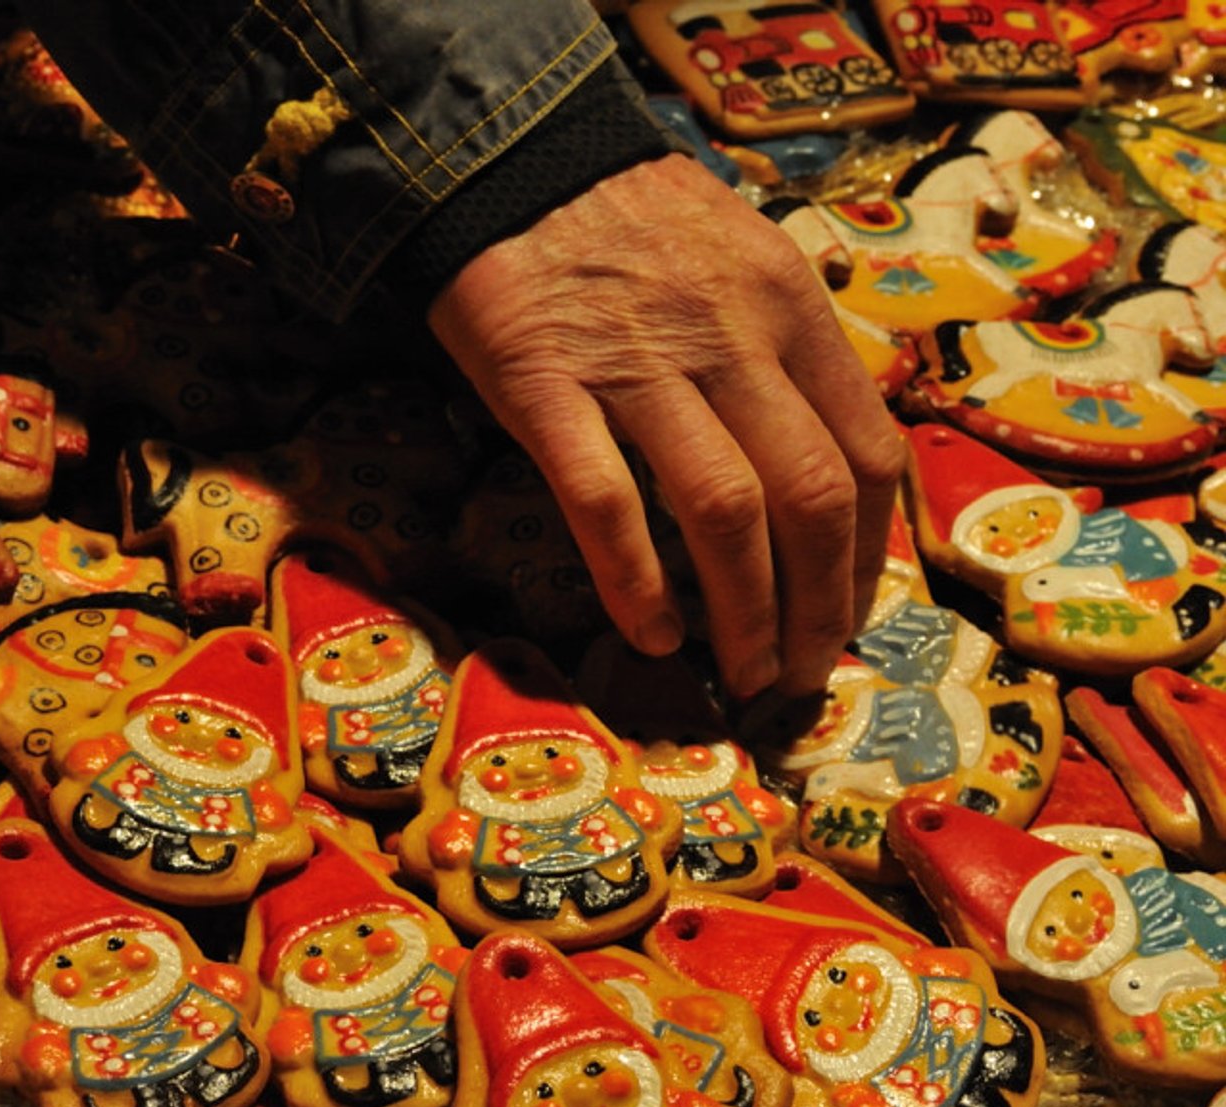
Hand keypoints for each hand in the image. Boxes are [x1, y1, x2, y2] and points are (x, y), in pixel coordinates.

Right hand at [429, 153, 903, 698]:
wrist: (509, 162)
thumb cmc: (631, 221)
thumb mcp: (743, 261)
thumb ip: (786, 352)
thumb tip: (824, 467)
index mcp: (790, 307)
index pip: (866, 452)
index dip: (868, 555)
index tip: (847, 613)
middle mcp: (731, 338)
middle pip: (808, 496)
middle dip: (816, 606)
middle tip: (799, 670)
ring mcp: (638, 366)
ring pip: (723, 511)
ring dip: (742, 613)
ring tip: (739, 673)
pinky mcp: (547, 389)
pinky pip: (605, 503)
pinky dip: (633, 583)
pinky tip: (648, 634)